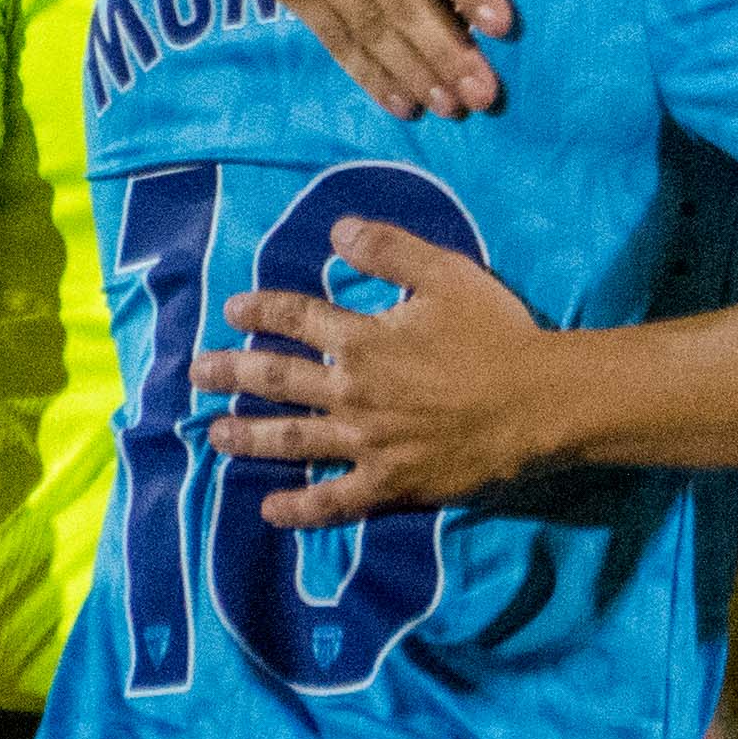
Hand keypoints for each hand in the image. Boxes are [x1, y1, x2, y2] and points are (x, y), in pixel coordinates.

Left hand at [198, 223, 556, 520]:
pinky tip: (269, 510)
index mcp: (363, 340)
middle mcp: (353, 392)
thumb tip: (336, 228)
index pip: (295, 319)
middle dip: (230, 373)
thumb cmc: (498, 336)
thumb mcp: (446, 274)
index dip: (259, 312)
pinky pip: (334, 502)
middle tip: (196, 373)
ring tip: (213, 434)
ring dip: (247, 437)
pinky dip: (299, 508)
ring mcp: (366, 443)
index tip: (232, 311)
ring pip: (291, 440)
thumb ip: (389, 249)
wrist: (541, 404)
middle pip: (276, 380)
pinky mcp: (390, 483)